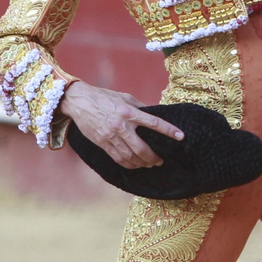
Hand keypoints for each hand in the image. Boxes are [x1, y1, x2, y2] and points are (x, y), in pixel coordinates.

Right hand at [59, 80, 184, 168]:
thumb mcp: (125, 97)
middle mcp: (121, 126)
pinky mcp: (102, 143)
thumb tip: (154, 114)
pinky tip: (135, 165)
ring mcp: (111, 136)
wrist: (80, 102)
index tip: (180, 136)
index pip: (153, 123)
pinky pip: (118, 158)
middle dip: (153, 157)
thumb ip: (140, 107)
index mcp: (129, 112)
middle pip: (142, 148)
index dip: (168, 130)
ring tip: (149, 164)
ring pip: (130, 156)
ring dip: (142, 163)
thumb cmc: (104, 97)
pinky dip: (129, 164)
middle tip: (160, 160)